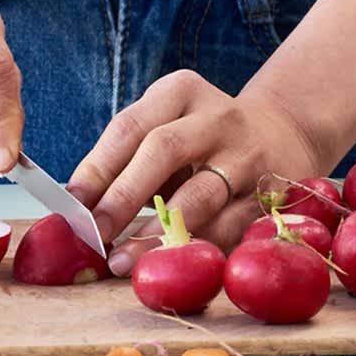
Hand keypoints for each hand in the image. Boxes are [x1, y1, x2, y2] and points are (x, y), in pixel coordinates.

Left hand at [66, 70, 324, 276]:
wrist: (283, 134)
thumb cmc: (204, 138)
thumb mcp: (169, 125)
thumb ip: (128, 157)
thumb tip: (78, 206)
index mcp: (181, 92)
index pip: (129, 127)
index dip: (97, 169)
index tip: (72, 206)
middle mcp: (216, 117)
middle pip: (163, 150)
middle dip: (123, 196)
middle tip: (95, 234)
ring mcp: (247, 155)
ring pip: (199, 195)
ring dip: (157, 232)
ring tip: (125, 259)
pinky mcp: (270, 193)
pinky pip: (229, 227)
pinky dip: (196, 248)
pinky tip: (172, 263)